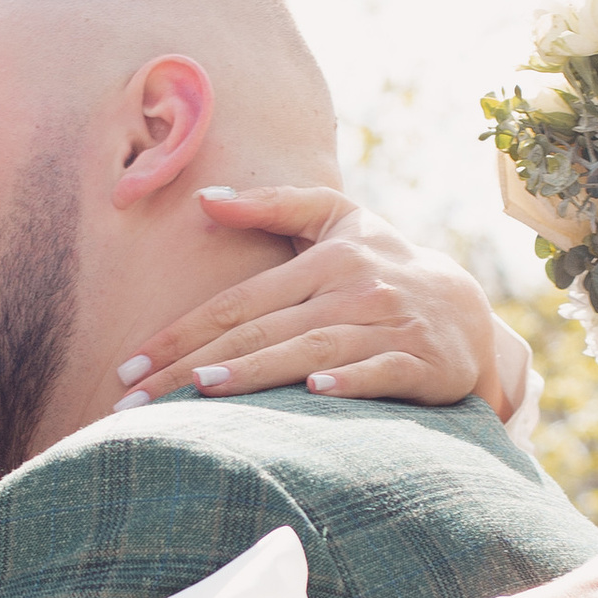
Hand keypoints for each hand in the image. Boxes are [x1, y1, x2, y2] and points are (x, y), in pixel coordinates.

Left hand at [116, 189, 531, 417]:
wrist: (466, 312)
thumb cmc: (384, 264)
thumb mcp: (338, 219)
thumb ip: (274, 205)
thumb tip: (204, 199)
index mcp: (325, 259)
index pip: (238, 301)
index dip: (181, 332)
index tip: (131, 365)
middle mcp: (353, 290)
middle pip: (262, 330)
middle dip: (194, 365)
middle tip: (140, 398)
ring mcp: (388, 327)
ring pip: (311, 350)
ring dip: (258, 371)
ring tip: (204, 390)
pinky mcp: (422, 362)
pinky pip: (381, 372)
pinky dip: (351, 380)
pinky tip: (316, 391)